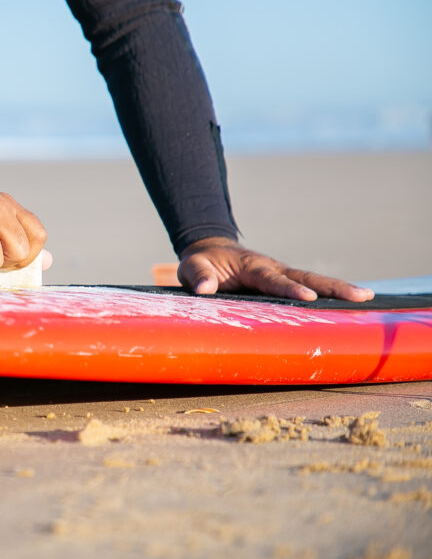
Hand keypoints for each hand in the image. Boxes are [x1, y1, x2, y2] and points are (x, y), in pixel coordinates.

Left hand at [178, 237, 373, 301]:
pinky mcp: (284, 282)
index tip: (309, 297)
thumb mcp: (192, 267)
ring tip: (367, 299)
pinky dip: (329, 295)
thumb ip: (198, 277)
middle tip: (361, 296)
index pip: (272, 279)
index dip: (289, 288)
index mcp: (251, 266)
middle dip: (333, 286)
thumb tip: (205, 290)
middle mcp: (272, 268)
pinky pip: (309, 287)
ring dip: (338, 289)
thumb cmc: (202, 263)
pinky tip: (350, 307)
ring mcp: (282, 274)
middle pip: (306, 276)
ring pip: (314, 281)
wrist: (211, 251)